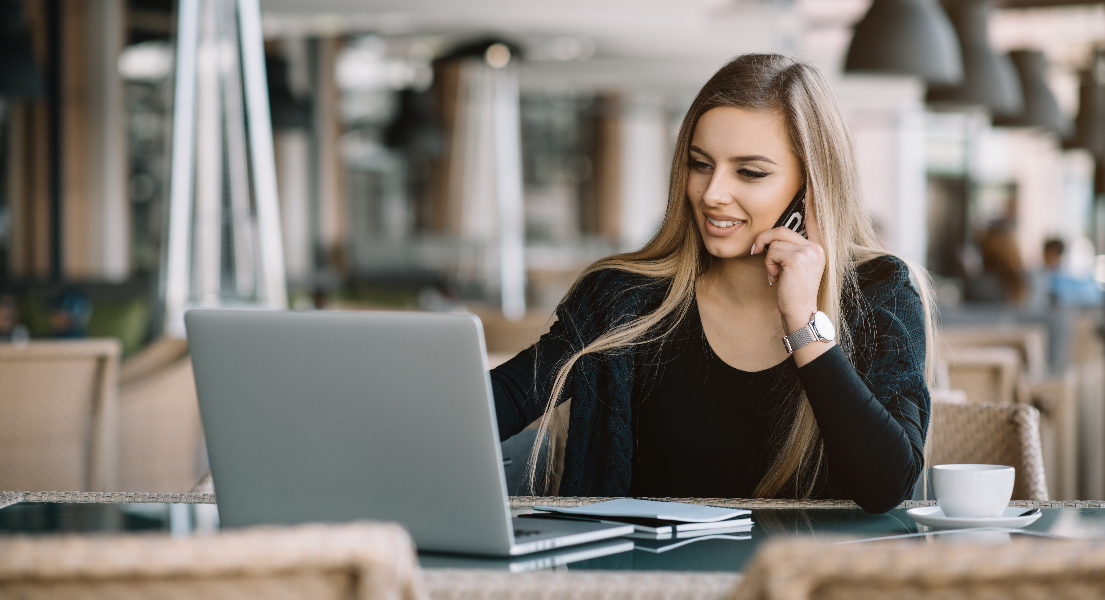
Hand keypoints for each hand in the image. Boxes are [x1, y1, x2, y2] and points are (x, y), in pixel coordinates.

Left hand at [750, 201, 825, 333]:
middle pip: (781, 229)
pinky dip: (768, 265)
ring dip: (767, 260)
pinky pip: (771, 251)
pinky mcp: (798, 259)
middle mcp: (818, 246)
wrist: (799, 313)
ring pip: (774, 242)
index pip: (815, 220)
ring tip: (775, 275)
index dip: (812, 202)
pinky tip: (775, 279)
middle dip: (765, 242)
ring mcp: (810, 252)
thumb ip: (788, 250)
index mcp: (818, 247)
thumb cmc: (792, 292)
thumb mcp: (792, 267)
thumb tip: (770, 238)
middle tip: (760, 256)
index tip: (810, 185)